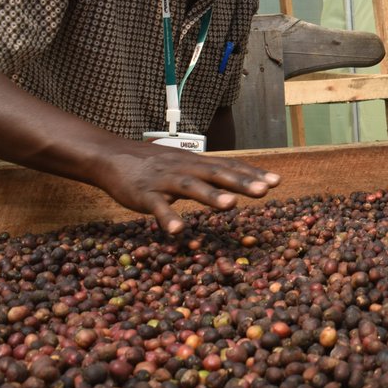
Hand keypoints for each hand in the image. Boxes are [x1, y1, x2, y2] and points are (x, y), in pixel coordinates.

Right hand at [94, 141, 279, 233]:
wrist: (111, 156)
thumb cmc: (154, 165)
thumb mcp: (185, 165)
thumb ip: (208, 175)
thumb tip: (238, 183)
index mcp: (196, 164)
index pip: (229, 167)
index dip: (252, 174)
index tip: (276, 181)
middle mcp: (185, 169)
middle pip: (216, 174)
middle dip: (240, 182)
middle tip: (264, 190)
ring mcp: (164, 181)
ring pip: (190, 186)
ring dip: (210, 196)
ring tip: (230, 206)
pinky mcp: (144, 194)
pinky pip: (157, 207)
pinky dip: (167, 218)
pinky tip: (178, 231)